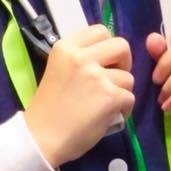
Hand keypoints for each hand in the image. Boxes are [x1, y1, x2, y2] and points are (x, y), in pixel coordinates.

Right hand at [23, 25, 134, 167]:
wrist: (39, 139)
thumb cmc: (48, 109)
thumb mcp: (58, 71)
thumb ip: (79, 59)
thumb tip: (108, 57)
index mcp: (65, 48)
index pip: (100, 31)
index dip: (107, 47)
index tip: (101, 62)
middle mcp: (80, 57)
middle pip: (121, 46)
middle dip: (123, 63)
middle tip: (111, 80)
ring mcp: (96, 76)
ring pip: (128, 76)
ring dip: (120, 91)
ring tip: (102, 105)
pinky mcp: (110, 96)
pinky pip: (130, 97)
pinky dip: (123, 109)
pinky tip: (107, 117)